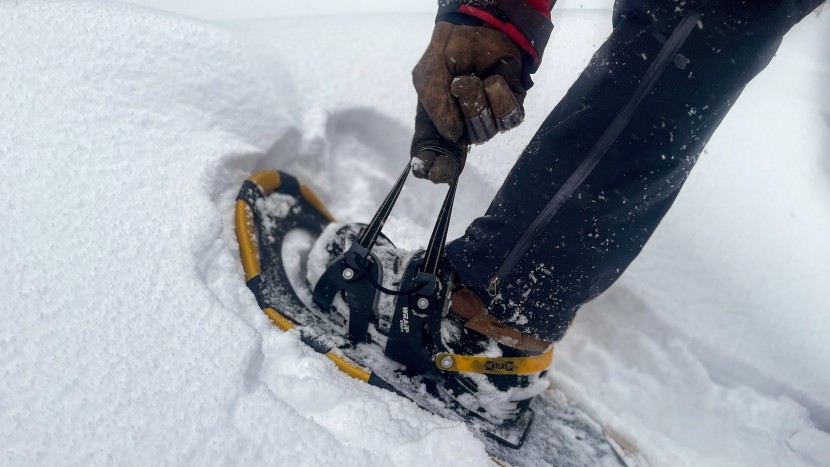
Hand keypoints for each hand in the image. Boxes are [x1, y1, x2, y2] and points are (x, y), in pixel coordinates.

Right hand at [411, 22, 527, 183]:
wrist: (480, 27)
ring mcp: (485, 121)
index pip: (429, 150)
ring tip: (469, 79)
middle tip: (442, 172)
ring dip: (475, 104)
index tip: (424, 172)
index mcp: (435, 121)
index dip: (427, 164)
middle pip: (454, 159)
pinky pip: (507, 118)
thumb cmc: (449, 52)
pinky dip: (499, 97)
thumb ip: (435, 104)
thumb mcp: (429, 75)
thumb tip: (452, 135)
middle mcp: (460, 127)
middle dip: (448, 167)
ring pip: (483, 132)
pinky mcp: (509, 111)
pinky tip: (492, 79)